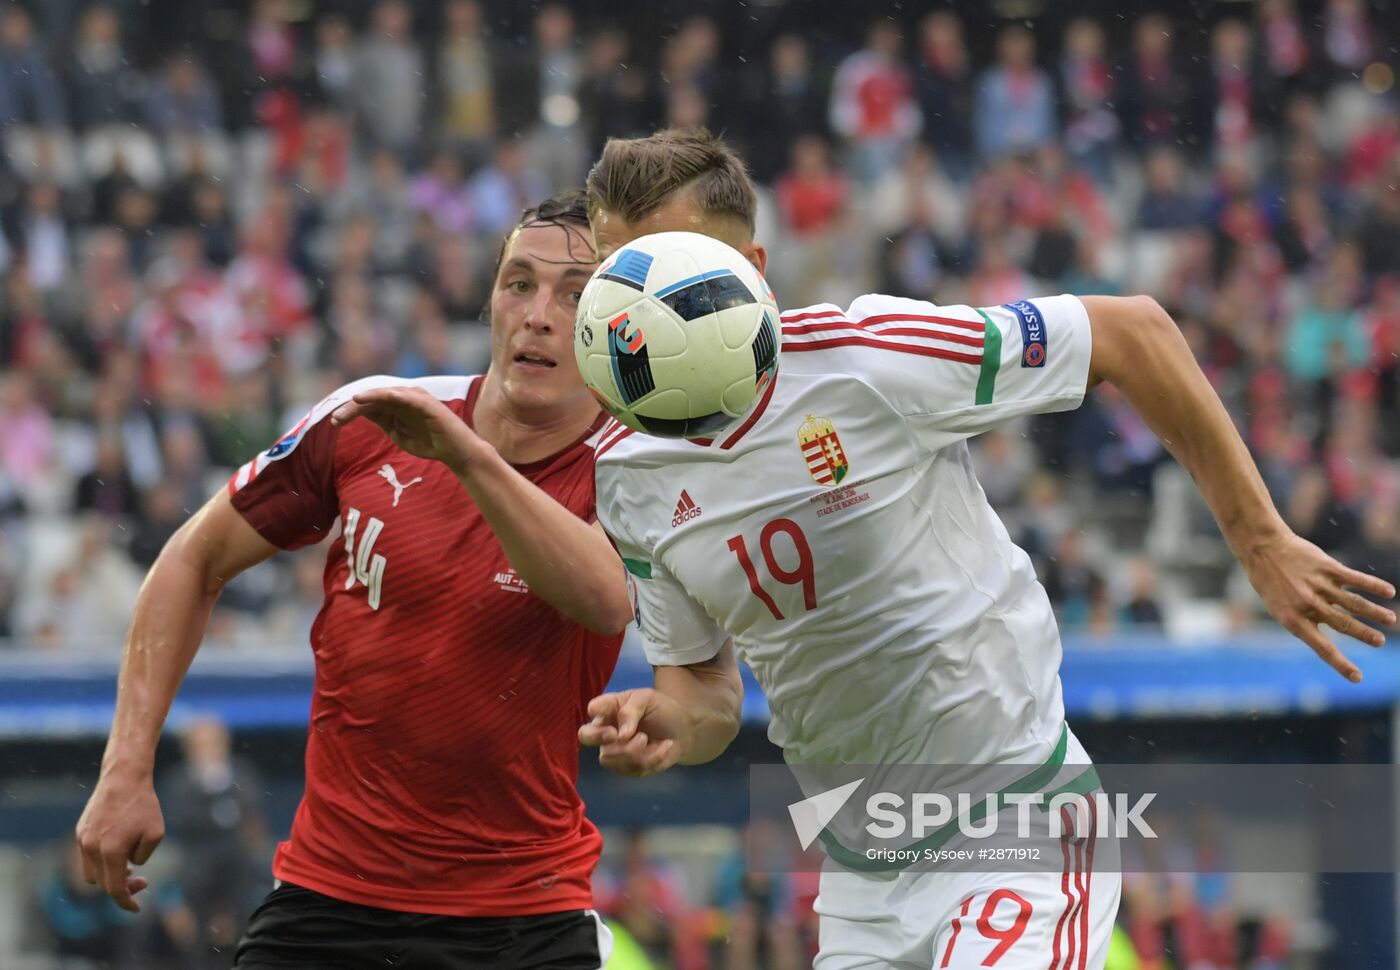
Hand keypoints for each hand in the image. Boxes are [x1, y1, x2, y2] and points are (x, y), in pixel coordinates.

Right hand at [75, 770, 161, 912]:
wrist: (124, 777)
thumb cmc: (144, 805)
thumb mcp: (155, 834)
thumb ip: (141, 857)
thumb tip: (128, 867)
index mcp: (110, 851)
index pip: (114, 889)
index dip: (126, 902)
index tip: (137, 908)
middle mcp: (91, 848)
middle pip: (102, 883)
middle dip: (121, 888)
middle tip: (142, 882)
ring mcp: (82, 839)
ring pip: (91, 873)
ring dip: (108, 877)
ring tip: (128, 870)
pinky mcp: (80, 831)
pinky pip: (88, 856)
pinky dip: (101, 862)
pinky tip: (118, 854)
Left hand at [331, 386, 484, 473]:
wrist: (456, 452)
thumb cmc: (430, 444)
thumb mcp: (399, 434)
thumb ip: (384, 422)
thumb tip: (363, 413)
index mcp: (397, 406)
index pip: (370, 405)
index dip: (351, 411)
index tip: (334, 421)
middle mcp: (405, 398)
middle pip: (374, 398)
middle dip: (353, 407)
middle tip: (335, 419)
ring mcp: (416, 399)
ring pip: (386, 394)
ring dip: (368, 399)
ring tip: (351, 404)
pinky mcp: (427, 403)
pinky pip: (406, 396)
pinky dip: (390, 395)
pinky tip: (375, 397)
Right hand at [579, 689, 684, 776]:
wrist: (682, 730)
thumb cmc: (661, 709)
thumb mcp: (648, 699)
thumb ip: (631, 710)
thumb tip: (621, 735)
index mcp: (608, 709)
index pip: (592, 711)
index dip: (595, 717)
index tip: (612, 729)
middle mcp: (605, 730)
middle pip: (586, 736)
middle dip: (598, 737)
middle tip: (616, 736)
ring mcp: (613, 751)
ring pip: (610, 757)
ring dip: (634, 750)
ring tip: (648, 739)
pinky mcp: (627, 768)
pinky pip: (634, 768)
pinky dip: (654, 757)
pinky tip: (664, 747)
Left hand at [1239, 530, 1396, 680]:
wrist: (1262, 548)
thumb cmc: (1270, 581)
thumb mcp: (1278, 608)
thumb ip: (1303, 620)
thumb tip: (1331, 632)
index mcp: (1294, 620)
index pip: (1322, 648)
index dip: (1341, 664)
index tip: (1358, 678)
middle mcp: (1308, 605)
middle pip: (1344, 624)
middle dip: (1365, 634)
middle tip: (1380, 642)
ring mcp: (1319, 586)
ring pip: (1354, 603)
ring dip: (1375, 613)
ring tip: (1391, 619)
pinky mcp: (1327, 568)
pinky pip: (1355, 579)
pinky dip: (1373, 586)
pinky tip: (1389, 592)